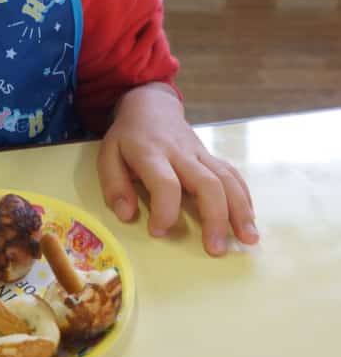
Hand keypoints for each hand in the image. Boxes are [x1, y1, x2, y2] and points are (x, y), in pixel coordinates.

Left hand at [96, 84, 257, 256]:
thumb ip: (115, 186)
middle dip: (215, 218)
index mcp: (151, 153)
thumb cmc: (128, 137)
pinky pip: (233, 174)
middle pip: (208, 183)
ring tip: (248, 239)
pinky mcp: (211, 156)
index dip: (165, 210)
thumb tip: (127, 215)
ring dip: (240, 210)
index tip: (158, 232)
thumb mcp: (108, 156)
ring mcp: (200, 153)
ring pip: (227, 179)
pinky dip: (244, 197)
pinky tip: (249, 220)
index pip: (166, 183)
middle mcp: (181, 153)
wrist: (151, 106)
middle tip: (215, 250)